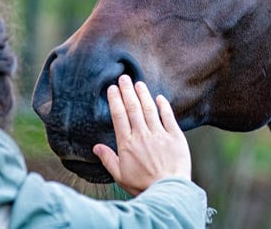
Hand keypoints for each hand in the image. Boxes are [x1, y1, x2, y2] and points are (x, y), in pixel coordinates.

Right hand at [93, 75, 190, 195]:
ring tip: (138, 83)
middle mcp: (142, 135)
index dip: (115, 100)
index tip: (112, 89)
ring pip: (149, 109)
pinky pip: (168, 117)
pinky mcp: (175, 136)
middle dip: (127, 91)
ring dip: (143, 94)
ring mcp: (159, 134)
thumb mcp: (120, 176)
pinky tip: (159, 97)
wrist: (168, 193)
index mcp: (127, 144)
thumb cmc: (143, 186)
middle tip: (123, 78)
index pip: (119, 116)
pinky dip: (163, 106)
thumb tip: (96, 147)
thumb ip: (108, 159)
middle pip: (133, 108)